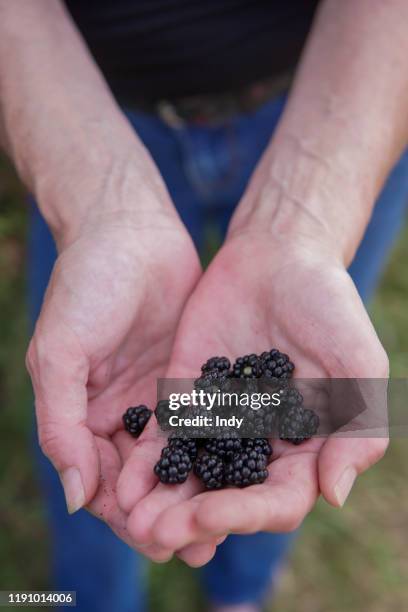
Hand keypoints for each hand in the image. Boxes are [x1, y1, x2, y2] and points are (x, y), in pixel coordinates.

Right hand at [26, 201, 201, 559]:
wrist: (129, 231)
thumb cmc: (84, 286)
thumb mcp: (58, 353)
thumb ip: (59, 422)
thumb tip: (76, 497)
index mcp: (84, 416)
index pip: (101, 480)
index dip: (124, 512)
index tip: (153, 538)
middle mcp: (123, 415)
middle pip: (145, 479)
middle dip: (168, 511)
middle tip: (199, 544)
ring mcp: (159, 398)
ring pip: (180, 458)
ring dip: (199, 491)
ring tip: (227, 523)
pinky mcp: (193, 378)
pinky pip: (208, 421)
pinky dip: (222, 449)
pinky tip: (245, 472)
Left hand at [124, 230, 388, 563]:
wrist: (280, 255)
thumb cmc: (329, 306)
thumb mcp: (358, 366)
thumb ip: (357, 431)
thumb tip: (333, 495)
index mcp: (303, 447)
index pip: (275, 499)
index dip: (244, 514)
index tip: (209, 516)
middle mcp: (259, 443)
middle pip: (226, 496)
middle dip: (191, 517)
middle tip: (155, 533)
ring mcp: (220, 420)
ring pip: (191, 472)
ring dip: (162, 499)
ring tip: (131, 515)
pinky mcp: (188, 394)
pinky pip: (166, 431)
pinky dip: (147, 456)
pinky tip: (124, 475)